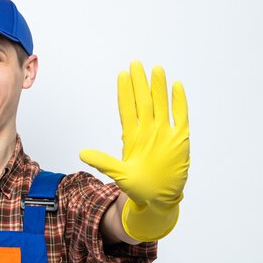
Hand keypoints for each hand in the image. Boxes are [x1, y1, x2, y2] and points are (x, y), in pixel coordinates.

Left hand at [80, 60, 189, 240]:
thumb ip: (104, 163)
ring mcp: (164, 134)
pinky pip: (180, 116)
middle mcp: (148, 131)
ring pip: (161, 105)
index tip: (121, 75)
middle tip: (135, 63)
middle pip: (143, 102)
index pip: (127, 109)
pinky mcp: (180, 139)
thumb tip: (82, 154)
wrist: (159, 199)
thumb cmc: (138, 188)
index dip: (125, 93)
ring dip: (159, 88)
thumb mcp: (119, 175)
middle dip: (140, 83)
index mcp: (133, 138)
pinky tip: (176, 86)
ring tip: (156, 69)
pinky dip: (179, 102)